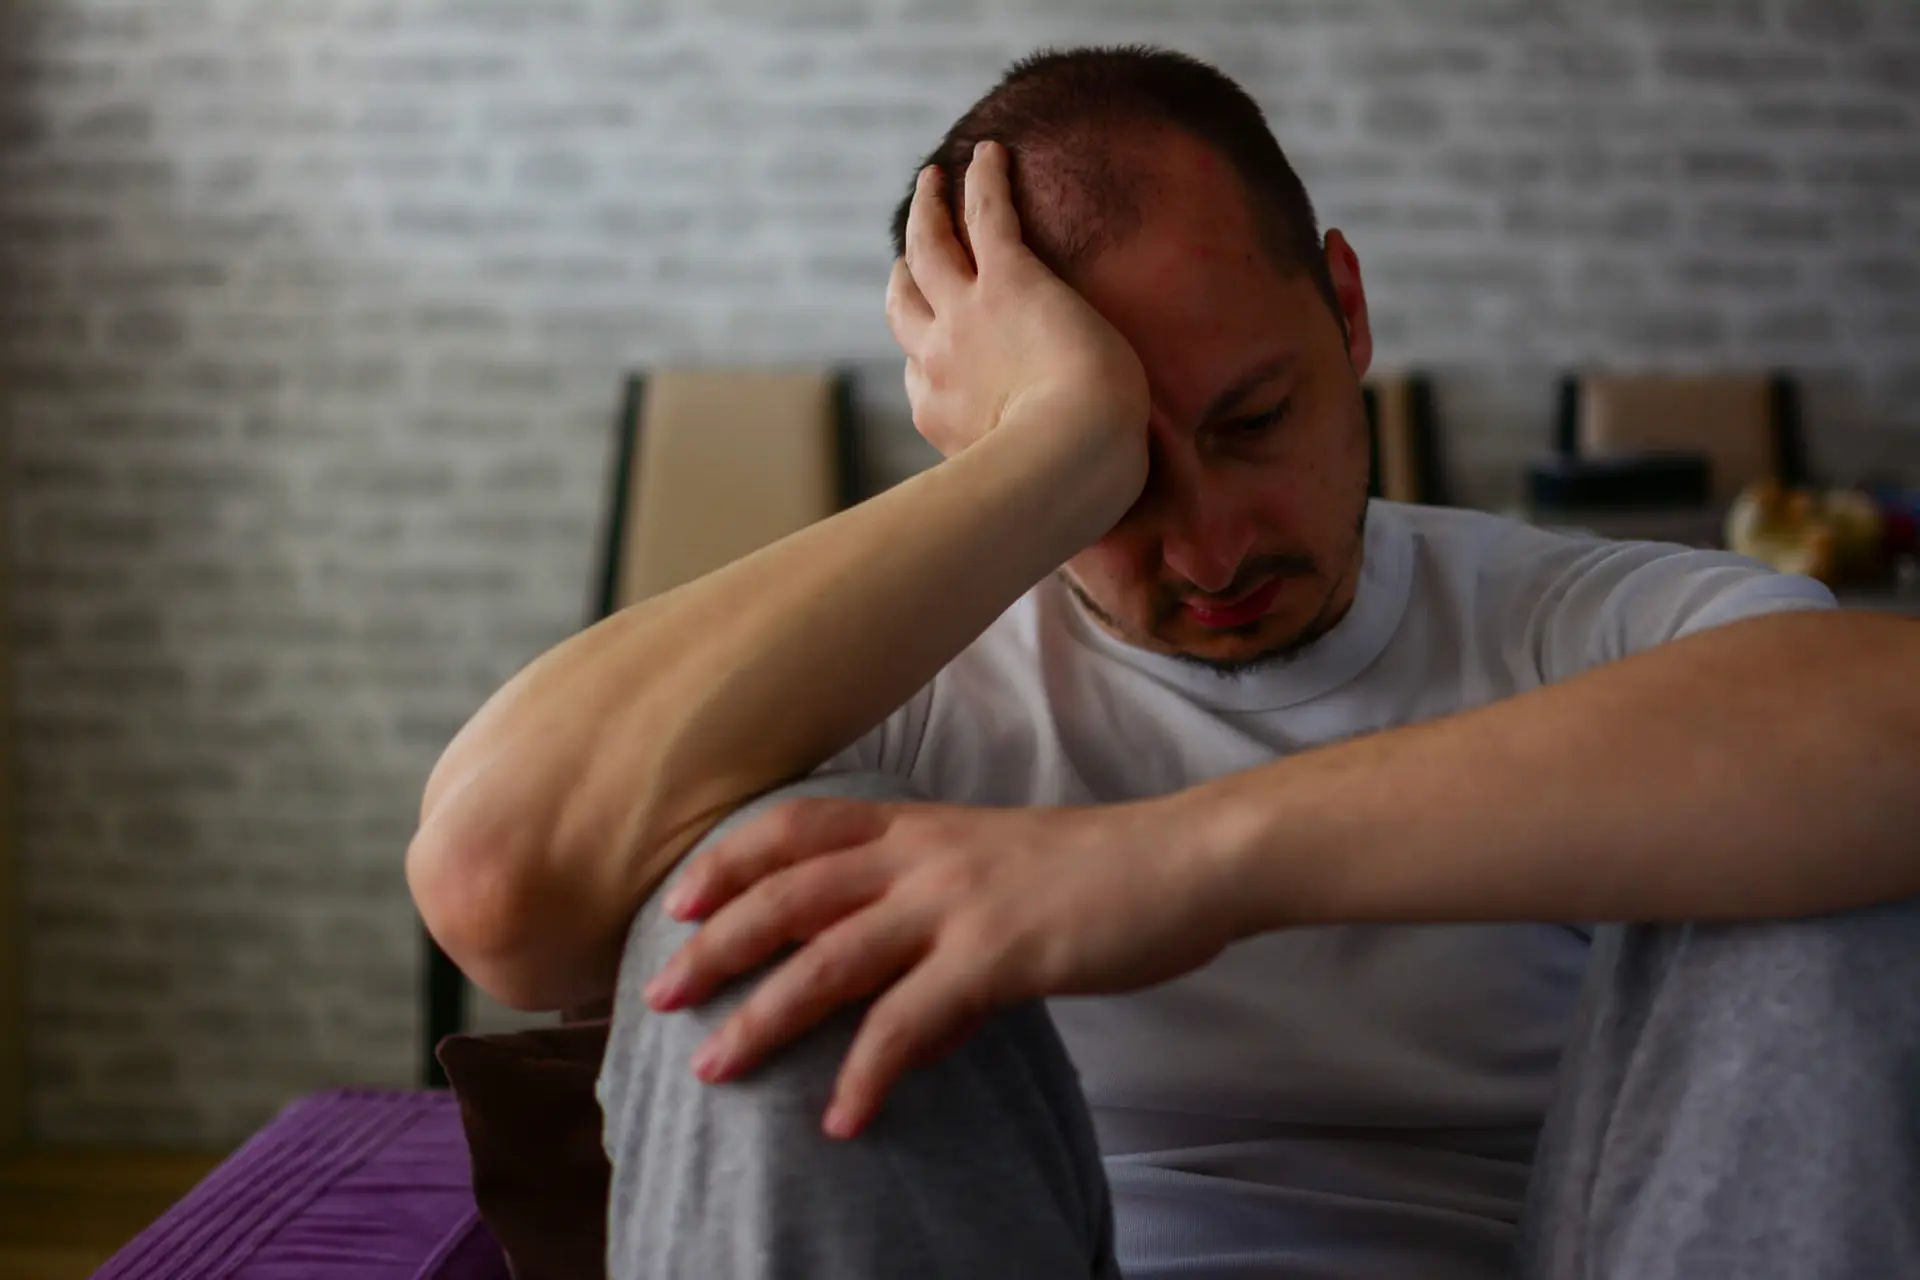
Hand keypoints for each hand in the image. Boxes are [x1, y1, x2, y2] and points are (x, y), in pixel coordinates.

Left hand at [642, 794, 1237, 1137]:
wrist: (1184, 861)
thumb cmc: (1100, 871)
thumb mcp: (1003, 874)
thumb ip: (941, 930)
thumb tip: (909, 1018)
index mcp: (919, 826)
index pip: (798, 826)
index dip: (729, 860)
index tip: (679, 899)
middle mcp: (923, 855)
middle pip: (788, 892)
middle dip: (715, 945)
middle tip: (660, 994)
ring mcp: (956, 902)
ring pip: (827, 959)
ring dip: (763, 1017)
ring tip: (715, 1067)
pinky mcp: (996, 955)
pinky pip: (908, 1024)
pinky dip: (866, 1075)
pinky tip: (843, 1120)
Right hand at [889, 140, 1150, 469]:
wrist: (1071, 462)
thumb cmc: (1067, 491)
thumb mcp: (1027, 497)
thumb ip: (1023, 491)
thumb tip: (1061, 518)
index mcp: (941, 416)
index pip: (919, 374)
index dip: (922, 349)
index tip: (931, 339)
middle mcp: (939, 360)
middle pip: (904, 305)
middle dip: (903, 273)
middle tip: (907, 252)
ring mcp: (966, 316)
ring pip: (930, 248)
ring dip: (927, 210)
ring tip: (932, 180)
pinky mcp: (1010, 280)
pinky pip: (986, 215)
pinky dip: (983, 180)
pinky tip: (988, 152)